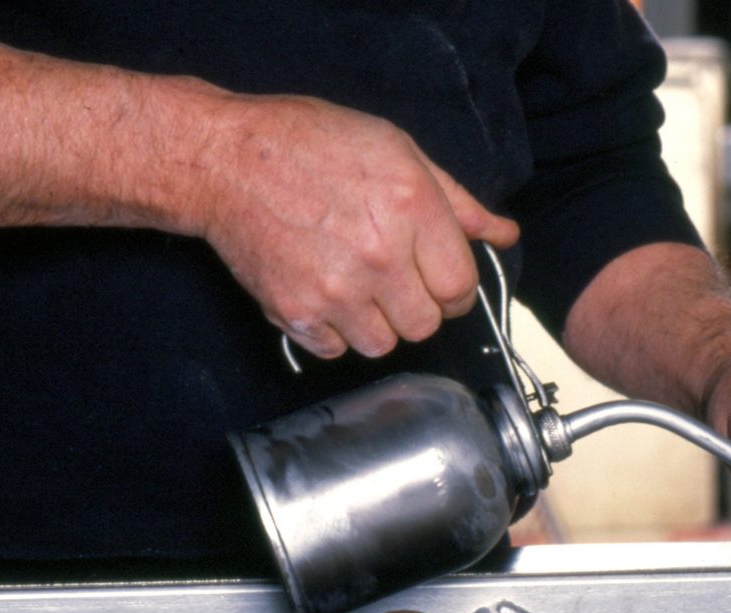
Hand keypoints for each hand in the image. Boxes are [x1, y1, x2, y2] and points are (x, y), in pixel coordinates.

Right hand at [191, 95, 518, 357]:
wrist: (226, 161)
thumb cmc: (310, 145)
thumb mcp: (396, 150)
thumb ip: (457, 201)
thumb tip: (504, 233)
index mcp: (412, 209)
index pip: (461, 287)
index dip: (454, 291)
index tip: (439, 283)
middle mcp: (379, 255)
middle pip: (426, 324)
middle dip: (418, 308)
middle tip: (396, 283)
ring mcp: (336, 290)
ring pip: (384, 345)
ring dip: (378, 325)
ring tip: (358, 288)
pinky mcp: (296, 312)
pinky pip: (337, 350)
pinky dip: (335, 333)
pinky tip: (326, 295)